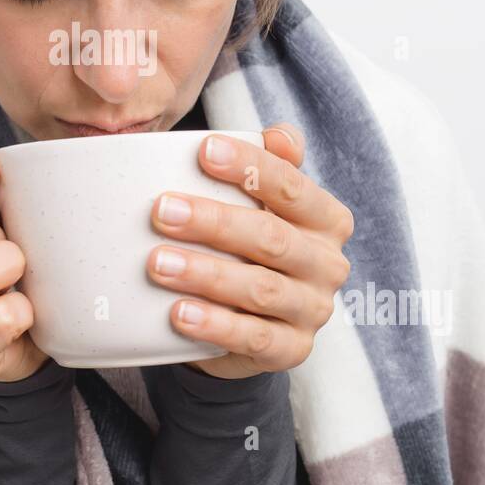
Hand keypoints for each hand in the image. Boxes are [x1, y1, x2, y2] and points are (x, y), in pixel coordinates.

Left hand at [145, 125, 353, 378]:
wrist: (248, 319)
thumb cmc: (250, 245)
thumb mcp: (261, 204)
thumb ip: (270, 165)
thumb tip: (278, 134)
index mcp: (326, 219)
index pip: (291, 186)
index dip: (249, 166)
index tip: (202, 150)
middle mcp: (328, 264)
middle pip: (271, 237)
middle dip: (213, 222)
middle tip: (161, 210)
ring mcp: (312, 310)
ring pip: (260, 289)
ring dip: (206, 274)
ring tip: (157, 263)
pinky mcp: (291, 350)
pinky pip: (253, 338)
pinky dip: (214, 325)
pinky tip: (178, 313)